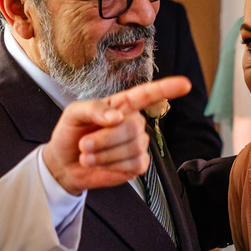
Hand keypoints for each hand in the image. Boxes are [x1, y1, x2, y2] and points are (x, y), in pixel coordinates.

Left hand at [42, 76, 191, 194]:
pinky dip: (112, 166)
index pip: (147, 94)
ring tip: (88, 155)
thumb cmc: (70, 134)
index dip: (167, 89)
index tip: (184, 84)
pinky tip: (101, 164)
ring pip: (132, 148)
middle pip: (132, 127)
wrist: (65, 163)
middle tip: (84, 144)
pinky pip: (134, 164)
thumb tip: (118, 116)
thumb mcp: (74, 113)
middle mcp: (134, 122)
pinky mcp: (138, 164)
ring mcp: (138, 144)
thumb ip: (94, 109)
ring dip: (104, 155)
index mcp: (122, 104)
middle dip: (104, 139)